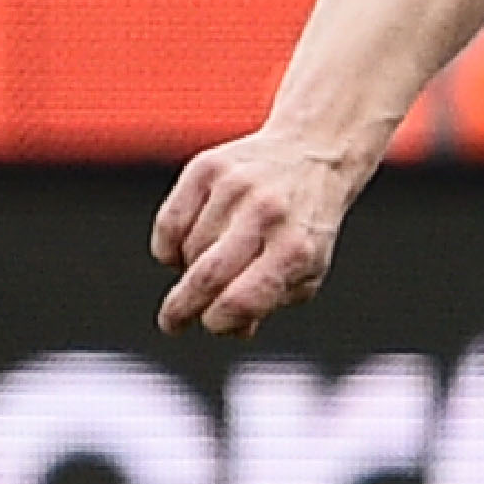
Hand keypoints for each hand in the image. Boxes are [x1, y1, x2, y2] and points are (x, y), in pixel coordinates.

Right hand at [153, 129, 370, 335]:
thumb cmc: (306, 222)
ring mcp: (235, 188)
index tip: (213, 324)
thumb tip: (234, 330)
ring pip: (187, 250)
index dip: (218, 323)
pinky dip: (170, 244)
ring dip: (189, 267)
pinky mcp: (207, 169)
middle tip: (174, 323)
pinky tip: (189, 243)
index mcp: (296, 248)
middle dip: (181, 310)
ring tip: (213, 257)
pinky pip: (168, 223)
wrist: (315, 153)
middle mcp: (267, 215)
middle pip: (206, 278)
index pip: (241, 301)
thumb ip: (271, 302)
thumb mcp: (308, 267)